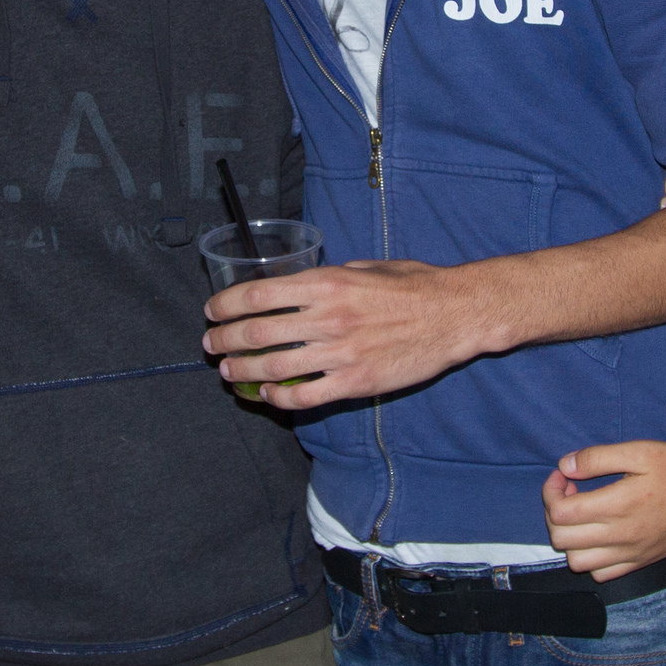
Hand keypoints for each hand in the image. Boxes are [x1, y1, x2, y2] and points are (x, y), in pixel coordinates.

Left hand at [203, 259, 495, 407]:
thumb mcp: (367, 267)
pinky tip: (269, 395)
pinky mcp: (355, 381)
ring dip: (243, 371)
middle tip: (212, 346)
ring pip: (274, 367)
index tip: (212, 312)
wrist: (454, 315)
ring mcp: (341, 352)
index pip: (259, 294)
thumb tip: (299, 287)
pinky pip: (306, 395)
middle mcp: (328, 317)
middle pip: (257, 332)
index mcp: (328, 283)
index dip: (226, 304)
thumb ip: (330, 278)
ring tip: (230, 372)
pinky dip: (280, 398)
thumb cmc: (414, 285)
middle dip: (225, 340)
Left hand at [543, 441, 665, 579]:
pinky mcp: (640, 563)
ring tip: (583, 514)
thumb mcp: (642, 451)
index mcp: (618, 506)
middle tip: (571, 491)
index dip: (551, 491)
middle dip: (554, 512)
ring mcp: (630, 554)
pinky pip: (600, 574)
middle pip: (561, 539)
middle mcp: (620, 536)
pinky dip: (590, 557)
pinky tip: (599, 534)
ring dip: (569, 537)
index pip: (561, 512)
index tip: (565, 474)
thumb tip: (565, 465)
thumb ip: (599, 458)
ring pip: (576, 562)